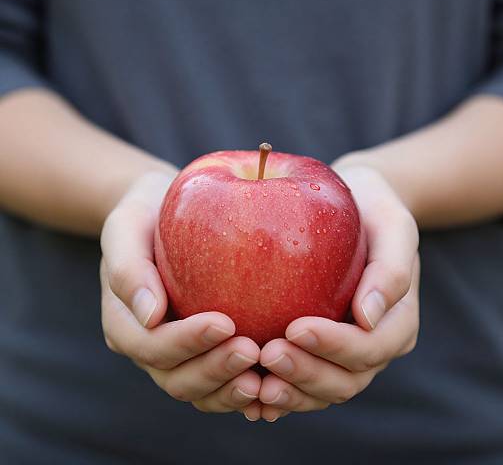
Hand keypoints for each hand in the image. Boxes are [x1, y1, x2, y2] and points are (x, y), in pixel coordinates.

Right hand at [100, 171, 260, 413]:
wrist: (162, 214)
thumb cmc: (145, 215)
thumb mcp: (126, 227)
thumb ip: (128, 269)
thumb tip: (151, 317)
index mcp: (124, 324)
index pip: (151, 345)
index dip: (186, 341)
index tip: (225, 321)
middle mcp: (150, 347)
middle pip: (177, 378)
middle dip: (215, 369)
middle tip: (253, 350)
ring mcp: (179, 355)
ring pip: (202, 391)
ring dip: (231, 389)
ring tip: (265, 376)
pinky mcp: (207, 352)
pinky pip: (224, 382)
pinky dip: (244, 390)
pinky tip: (274, 382)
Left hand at [246, 165, 419, 421]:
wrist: (358, 209)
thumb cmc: (375, 212)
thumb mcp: (393, 225)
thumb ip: (391, 269)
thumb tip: (368, 318)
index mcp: (397, 322)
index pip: (370, 347)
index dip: (335, 346)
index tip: (295, 327)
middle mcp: (373, 346)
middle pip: (345, 380)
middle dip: (306, 373)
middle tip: (267, 354)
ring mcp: (345, 354)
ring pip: (321, 390)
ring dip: (290, 391)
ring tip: (254, 382)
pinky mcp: (318, 351)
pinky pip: (300, 382)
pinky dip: (279, 392)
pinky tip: (249, 391)